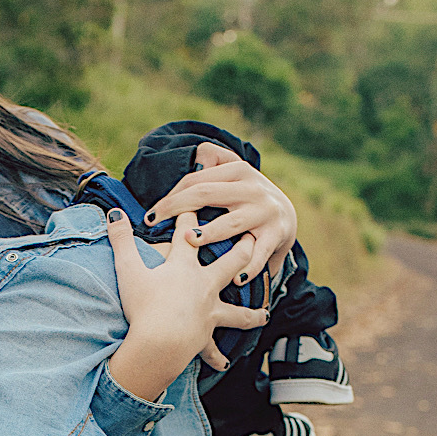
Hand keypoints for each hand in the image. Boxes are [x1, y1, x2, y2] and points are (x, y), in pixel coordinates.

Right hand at [105, 210, 268, 398]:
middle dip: (243, 247)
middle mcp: (203, 285)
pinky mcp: (204, 335)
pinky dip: (217, 356)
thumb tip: (114, 213)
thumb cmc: (143, 306)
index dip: (190, 216)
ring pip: (236, 309)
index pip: (188, 233)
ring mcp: (208, 310)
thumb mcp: (128, 270)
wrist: (159, 343)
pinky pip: (212, 348)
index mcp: (184, 266)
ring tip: (263, 313)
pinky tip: (224, 362)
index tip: (196, 202)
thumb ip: (121, 240)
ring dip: (251, 311)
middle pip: (230, 262)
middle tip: (253, 238)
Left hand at [141, 142, 297, 279]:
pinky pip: (259, 253)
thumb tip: (195, 157)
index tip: (150, 214)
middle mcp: (252, 188)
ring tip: (190, 240)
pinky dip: (248, 266)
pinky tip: (235, 278)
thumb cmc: (247, 198)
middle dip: (176, 208)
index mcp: (237, 170)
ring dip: (210, 233)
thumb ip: (214, 160)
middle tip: (153, 224)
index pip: (196, 180)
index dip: (170, 196)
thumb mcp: (234, 174)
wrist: (287, 216)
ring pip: (231, 223)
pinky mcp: (276, 234)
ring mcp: (265, 211)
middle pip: (206, 194)